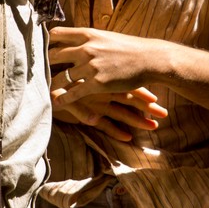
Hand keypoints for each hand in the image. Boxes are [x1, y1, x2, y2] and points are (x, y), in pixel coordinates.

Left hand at [48, 27, 166, 101]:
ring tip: (44, 89)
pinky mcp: (97, 83)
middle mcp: (86, 48)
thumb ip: (89, 39)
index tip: (38, 48)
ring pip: (61, 76)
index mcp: (88, 34)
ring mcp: (91, 66)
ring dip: (51, 84)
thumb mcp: (107, 37)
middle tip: (35, 71)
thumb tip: (75, 39)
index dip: (45, 41)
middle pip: (54, 55)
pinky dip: (63, 99)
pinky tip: (57, 103)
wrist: (149, 59)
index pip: (57, 34)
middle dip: (43, 64)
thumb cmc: (130, 48)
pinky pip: (74, 92)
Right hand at [49, 80, 168, 141]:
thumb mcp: (80, 69)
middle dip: (148, 107)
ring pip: (121, 113)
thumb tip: (111, 69)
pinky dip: (117, 132)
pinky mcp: (86, 112)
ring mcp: (96, 102)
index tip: (158, 97)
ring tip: (154, 127)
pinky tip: (128, 138)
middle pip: (130, 98)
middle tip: (164, 113)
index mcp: (103, 76)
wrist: (43, 83)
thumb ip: (94, 70)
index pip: (128, 83)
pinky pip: (104, 125)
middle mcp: (102, 89)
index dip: (143, 91)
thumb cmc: (62, 74)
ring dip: (138, 121)